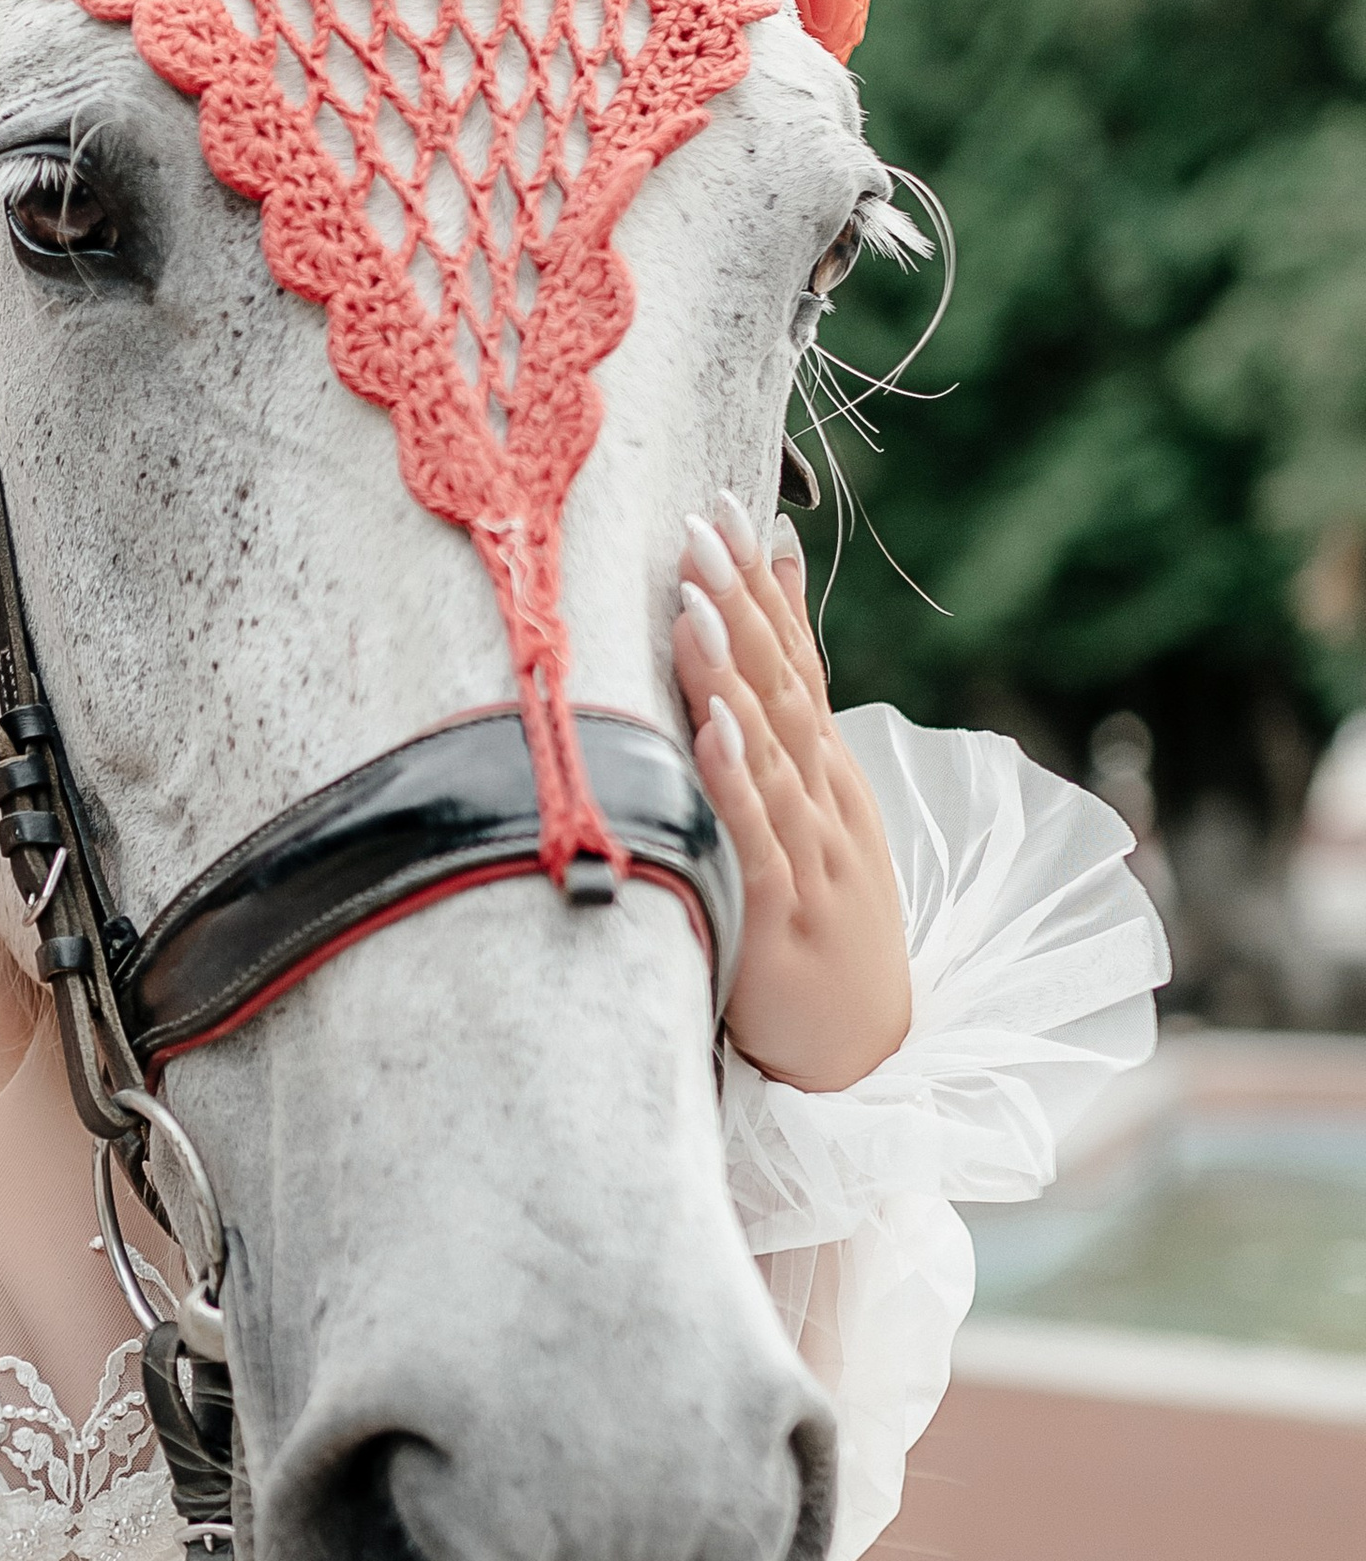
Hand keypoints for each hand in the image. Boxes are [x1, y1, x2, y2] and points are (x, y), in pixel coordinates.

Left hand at [673, 495, 912, 1093]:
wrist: (863, 1054)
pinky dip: (737, 780)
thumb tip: (764, 635)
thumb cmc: (824, 923)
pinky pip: (754, 838)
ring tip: (697, 597)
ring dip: (731, 670)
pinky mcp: (779, 916)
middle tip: (702, 520)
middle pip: (779, 684)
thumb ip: (788, 732)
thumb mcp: (813, 817)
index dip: (761, 586)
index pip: (794, 662)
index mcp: (826, 774)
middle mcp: (824, 800)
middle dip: (738, 600)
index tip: (728, 507)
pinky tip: (716, 727)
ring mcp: (809, 855)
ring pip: (767, 748)